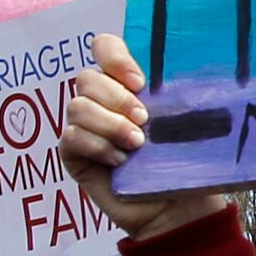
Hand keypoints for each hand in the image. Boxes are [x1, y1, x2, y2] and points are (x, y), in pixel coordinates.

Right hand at [58, 37, 232, 244]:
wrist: (177, 208)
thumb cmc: (182, 162)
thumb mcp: (184, 122)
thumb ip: (173, 93)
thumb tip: (184, 70)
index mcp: (126, 83)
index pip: (104, 47)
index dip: (114, 57)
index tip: (140, 82)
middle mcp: (101, 100)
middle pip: (87, 78)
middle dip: (117, 98)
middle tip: (145, 120)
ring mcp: (84, 127)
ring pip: (77, 107)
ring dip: (110, 125)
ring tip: (137, 145)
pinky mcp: (74, 154)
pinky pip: (71, 137)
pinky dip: (97, 147)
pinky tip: (120, 162)